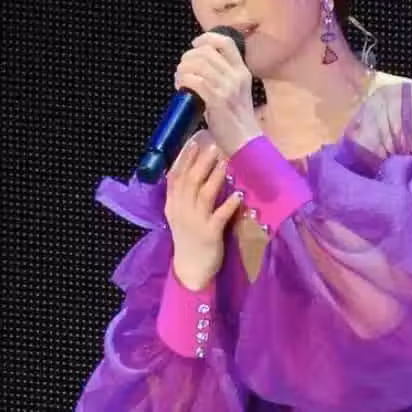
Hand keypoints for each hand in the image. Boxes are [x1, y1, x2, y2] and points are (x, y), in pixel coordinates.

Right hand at [164, 131, 242, 290]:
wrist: (190, 270)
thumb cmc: (188, 239)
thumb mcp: (179, 215)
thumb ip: (183, 195)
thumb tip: (193, 169)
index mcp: (172, 205)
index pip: (176, 177)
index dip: (184, 159)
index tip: (194, 142)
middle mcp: (181, 211)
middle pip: (190, 182)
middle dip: (201, 162)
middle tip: (213, 146)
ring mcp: (195, 223)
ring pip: (204, 195)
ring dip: (214, 178)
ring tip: (225, 163)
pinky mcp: (209, 235)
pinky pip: (220, 217)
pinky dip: (229, 205)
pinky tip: (238, 196)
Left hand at [174, 31, 261, 155]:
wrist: (245, 141)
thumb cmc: (236, 119)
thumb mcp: (236, 90)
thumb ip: (223, 75)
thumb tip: (198, 64)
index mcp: (242, 71)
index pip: (226, 42)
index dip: (207, 38)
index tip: (195, 44)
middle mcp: (236, 76)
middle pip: (206, 52)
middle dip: (188, 57)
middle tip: (182, 69)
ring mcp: (227, 88)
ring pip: (197, 65)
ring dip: (182, 70)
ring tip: (180, 79)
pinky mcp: (217, 100)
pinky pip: (194, 81)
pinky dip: (183, 81)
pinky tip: (181, 88)